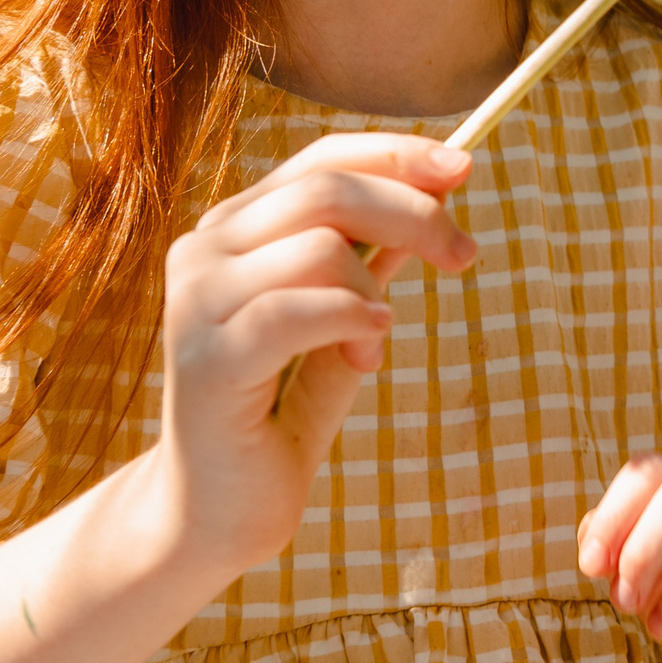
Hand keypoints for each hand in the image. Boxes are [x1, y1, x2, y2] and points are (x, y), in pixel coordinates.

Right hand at [154, 132, 477, 574]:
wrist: (220, 508)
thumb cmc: (284, 405)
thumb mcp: (343, 314)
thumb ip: (372, 254)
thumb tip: (437, 189)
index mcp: (234, 228)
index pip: (320, 159)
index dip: (397, 154)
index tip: (466, 168)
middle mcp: (202, 251)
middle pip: (327, 191)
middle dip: (414, 214)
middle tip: (463, 255)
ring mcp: (195, 304)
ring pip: (318, 248)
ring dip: (374, 294)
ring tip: (373, 345)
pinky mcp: (204, 361)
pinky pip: (297, 312)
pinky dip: (352, 321)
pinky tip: (367, 351)